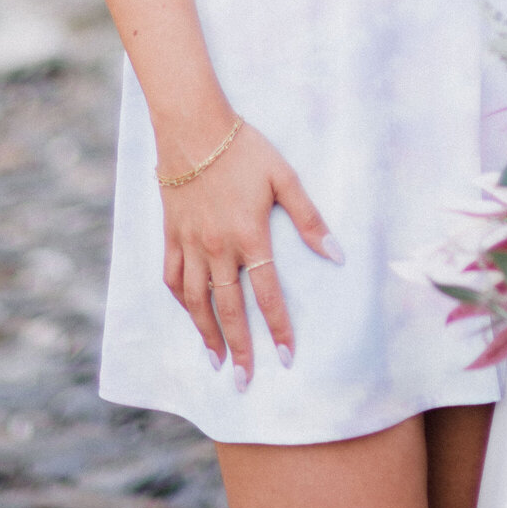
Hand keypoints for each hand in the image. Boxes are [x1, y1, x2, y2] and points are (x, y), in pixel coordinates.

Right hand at [160, 122, 341, 384]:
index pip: (267, 294)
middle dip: (240, 347)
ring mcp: (190, 243)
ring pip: (197, 301)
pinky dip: (181, 301)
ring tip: (216, 360)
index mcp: (249, 236)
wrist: (192, 127)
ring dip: (207, 333)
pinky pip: (172, 277)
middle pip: (229, 309)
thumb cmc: (243, 149)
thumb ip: (309, 218)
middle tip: (244, 381)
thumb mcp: (284, 177)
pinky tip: (189, 315)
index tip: (287, 357)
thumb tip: (336, 254)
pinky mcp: (171, 235)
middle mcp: (217, 248)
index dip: (279, 328)